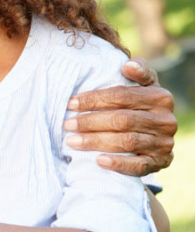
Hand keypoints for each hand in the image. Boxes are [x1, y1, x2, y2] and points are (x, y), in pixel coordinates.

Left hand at [63, 59, 175, 176]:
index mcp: (160, 97)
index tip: (71, 103)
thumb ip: (138, 72)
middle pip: (122, 120)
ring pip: (127, 142)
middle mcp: (165, 120)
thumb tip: (127, 65)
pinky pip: (138, 166)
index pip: (122, 96)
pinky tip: (98, 161)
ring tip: (72, 141)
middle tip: (67, 125)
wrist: (157, 137)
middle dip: (90, 122)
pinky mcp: (159, 163)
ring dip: (96, 142)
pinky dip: (118, 164)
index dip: (94, 99)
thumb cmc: (141, 106)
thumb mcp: (143, 87)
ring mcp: (163, 143)